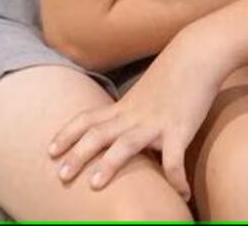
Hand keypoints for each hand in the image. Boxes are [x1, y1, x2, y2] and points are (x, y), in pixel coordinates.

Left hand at [47, 30, 227, 200]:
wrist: (198, 53)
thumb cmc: (174, 72)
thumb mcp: (145, 92)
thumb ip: (132, 111)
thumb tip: (124, 127)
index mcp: (124, 107)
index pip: (87, 119)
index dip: (67, 135)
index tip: (49, 151)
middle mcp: (134, 115)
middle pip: (98, 134)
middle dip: (77, 155)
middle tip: (60, 176)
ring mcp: (155, 123)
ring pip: (125, 144)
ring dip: (108, 164)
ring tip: (95, 185)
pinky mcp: (179, 129)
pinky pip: (174, 160)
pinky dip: (176, 179)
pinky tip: (182, 195)